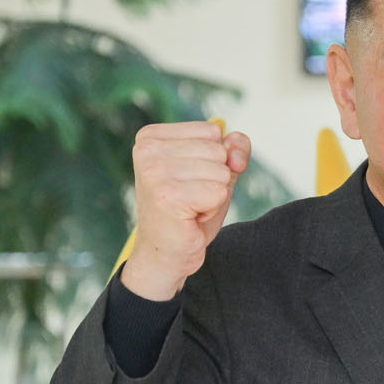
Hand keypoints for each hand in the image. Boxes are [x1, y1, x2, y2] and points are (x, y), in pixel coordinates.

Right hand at [122, 119, 250, 300]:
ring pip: (221, 171)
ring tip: (191, 207)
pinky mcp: (167, 194)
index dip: (215, 160)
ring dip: (215, 195)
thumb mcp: (216, 172)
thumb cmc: (190, 211)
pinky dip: (213, 208)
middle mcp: (147, 149)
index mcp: (151, 136)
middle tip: (191, 198)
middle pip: (218, 150)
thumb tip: (236, 154)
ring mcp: (154, 171)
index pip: (212, 130)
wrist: (167, 253)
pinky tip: (190, 217)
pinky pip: (219, 192)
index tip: (190, 181)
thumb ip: (233, 150)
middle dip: (216, 179)